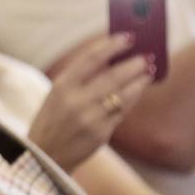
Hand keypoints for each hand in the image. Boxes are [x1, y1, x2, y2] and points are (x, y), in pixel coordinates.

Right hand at [27, 34, 153, 170]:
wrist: (45, 156)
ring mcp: (90, 118)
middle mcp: (76, 101)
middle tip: (147, 55)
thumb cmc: (53, 120)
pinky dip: (133, 98)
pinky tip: (139, 90)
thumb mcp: (57, 95)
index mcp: (62, 86)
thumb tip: (114, 58)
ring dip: (139, 80)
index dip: (113, 46)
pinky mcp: (101, 133)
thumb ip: (81, 77)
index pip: (92, 58)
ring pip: (123, 94)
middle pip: (113, 76)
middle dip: (134, 64)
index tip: (129, 37)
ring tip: (149, 71)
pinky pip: (123, 111)